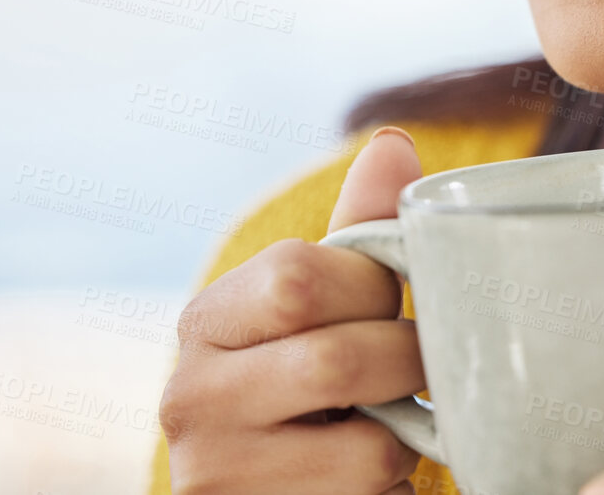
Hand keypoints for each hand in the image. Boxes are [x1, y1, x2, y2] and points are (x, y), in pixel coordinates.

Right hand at [158, 127, 429, 493]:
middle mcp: (189, 398)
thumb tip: (392, 143)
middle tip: (415, 367)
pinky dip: (393, 488)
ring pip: (366, 446)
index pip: (297, 276)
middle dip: (404, 361)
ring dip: (404, 435)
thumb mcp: (328, 304)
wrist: (276, 491)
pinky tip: (364, 477)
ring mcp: (214, 475)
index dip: (371, 288)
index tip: (384, 304)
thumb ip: (360, 231)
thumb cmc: (314, 385)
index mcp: (207, 321)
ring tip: (386, 425)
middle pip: (337, 361)